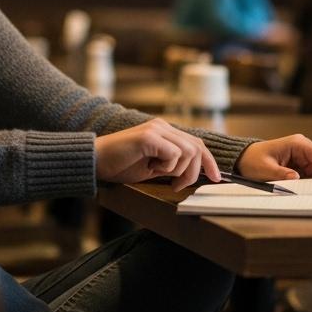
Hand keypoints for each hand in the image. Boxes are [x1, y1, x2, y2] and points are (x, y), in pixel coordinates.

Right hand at [94, 118, 219, 190]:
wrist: (94, 161)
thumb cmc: (120, 165)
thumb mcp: (153, 166)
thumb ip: (172, 165)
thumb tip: (193, 173)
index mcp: (164, 132)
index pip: (196, 143)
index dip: (209, 161)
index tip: (217, 178)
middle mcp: (162, 126)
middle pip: (197, 146)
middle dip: (197, 170)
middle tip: (180, 185)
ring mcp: (156, 129)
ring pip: (188, 151)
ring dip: (180, 170)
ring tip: (163, 176)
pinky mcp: (149, 136)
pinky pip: (173, 154)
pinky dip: (167, 166)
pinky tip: (152, 167)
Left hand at [237, 134, 311, 180]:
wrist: (243, 159)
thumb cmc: (252, 159)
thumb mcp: (265, 169)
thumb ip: (281, 174)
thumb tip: (297, 179)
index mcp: (297, 144)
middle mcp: (303, 148)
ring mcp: (302, 157)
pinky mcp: (299, 165)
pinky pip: (311, 175)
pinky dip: (311, 183)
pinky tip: (307, 190)